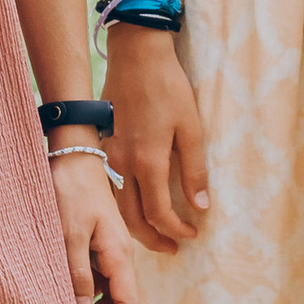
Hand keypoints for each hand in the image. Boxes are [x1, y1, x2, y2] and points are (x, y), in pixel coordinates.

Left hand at [51, 155, 141, 303]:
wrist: (72, 157)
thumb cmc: (71, 190)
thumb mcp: (69, 231)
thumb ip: (76, 271)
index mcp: (120, 254)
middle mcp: (119, 257)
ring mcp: (108, 253)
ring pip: (108, 296)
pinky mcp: (95, 248)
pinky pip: (96, 283)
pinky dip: (84, 300)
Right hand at [105, 28, 207, 253]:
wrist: (136, 55)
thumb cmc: (167, 88)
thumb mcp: (191, 127)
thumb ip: (194, 170)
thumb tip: (201, 207)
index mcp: (148, 161)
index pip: (159, 213)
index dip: (176, 230)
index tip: (192, 233)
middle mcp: (123, 164)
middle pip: (131, 219)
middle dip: (153, 238)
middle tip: (173, 247)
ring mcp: (108, 156)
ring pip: (116, 206)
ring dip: (135, 226)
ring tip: (156, 234)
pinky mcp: (103, 147)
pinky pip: (110, 188)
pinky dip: (122, 206)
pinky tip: (136, 206)